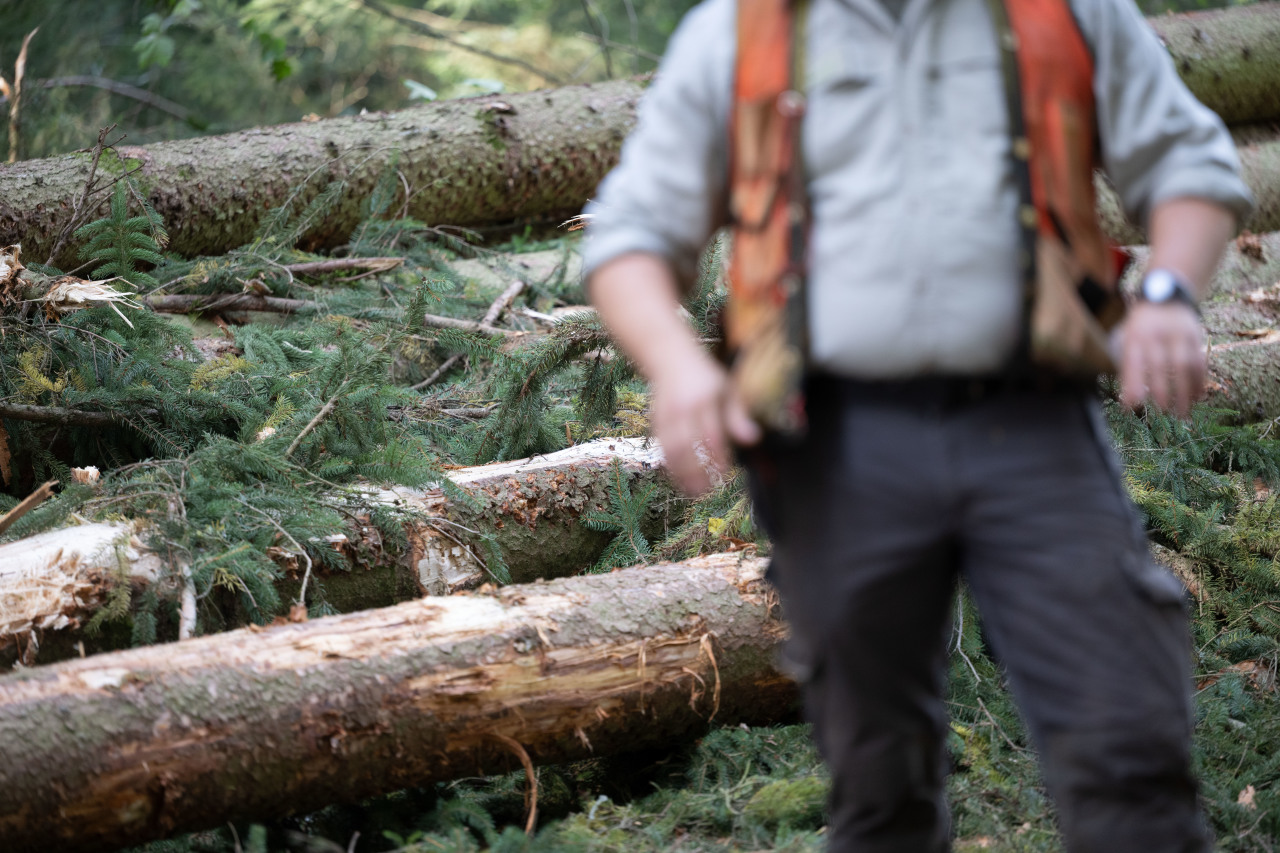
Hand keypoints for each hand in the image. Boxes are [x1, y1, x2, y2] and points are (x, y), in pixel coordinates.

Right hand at [649, 350, 761, 494]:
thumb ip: (739, 416)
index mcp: (705, 399)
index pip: (712, 434)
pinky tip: (679, 477)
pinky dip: (670, 464)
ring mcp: (667, 414)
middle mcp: (683, 407)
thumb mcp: (727, 389)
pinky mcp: (656, 419)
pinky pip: (662, 446)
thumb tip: (753, 440)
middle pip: (688, 446)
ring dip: (680, 473)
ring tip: (692, 491)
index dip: (718, 457)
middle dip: (696, 472)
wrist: (669, 356)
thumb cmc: (705, 375)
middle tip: (706, 491)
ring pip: (671, 449)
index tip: (725, 473)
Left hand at [1115, 300, 1206, 417]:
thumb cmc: (1141, 328)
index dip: (1132, 385)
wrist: (1165, 296)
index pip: (1132, 363)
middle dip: (1161, 391)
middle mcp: (1156, 334)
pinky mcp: (1195, 335)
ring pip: (1183, 365)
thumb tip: (1128, 403)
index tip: (1131, 407)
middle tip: (1163, 413)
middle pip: (1159, 366)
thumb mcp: (1127, 339)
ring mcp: (1178, 334)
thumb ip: (1128, 367)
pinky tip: (1197, 397)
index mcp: (1135, 337)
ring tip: (1182, 413)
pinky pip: (1199, 360)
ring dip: (1184, 391)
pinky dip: (1199, 381)